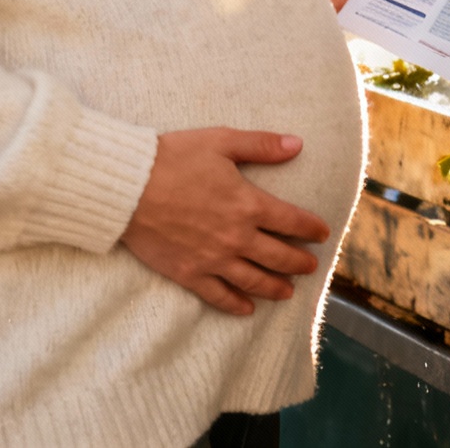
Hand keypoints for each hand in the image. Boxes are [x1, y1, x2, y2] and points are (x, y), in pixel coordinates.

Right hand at [121, 128, 333, 315]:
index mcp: (248, 204)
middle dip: (299, 262)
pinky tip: (247, 308)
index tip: (322, 234)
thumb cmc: (173, 158)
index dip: (311, 228)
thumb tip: (297, 143)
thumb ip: (262, 145)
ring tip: (288, 292)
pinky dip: (236, 304)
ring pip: (254, 280)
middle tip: (311, 267)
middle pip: (278, 256)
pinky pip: (218, 295)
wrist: (127, 187)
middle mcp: (236, 236)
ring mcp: (212, 259)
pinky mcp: (188, 273)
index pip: (292, 221)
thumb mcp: (222, 141)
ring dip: (275, 287)